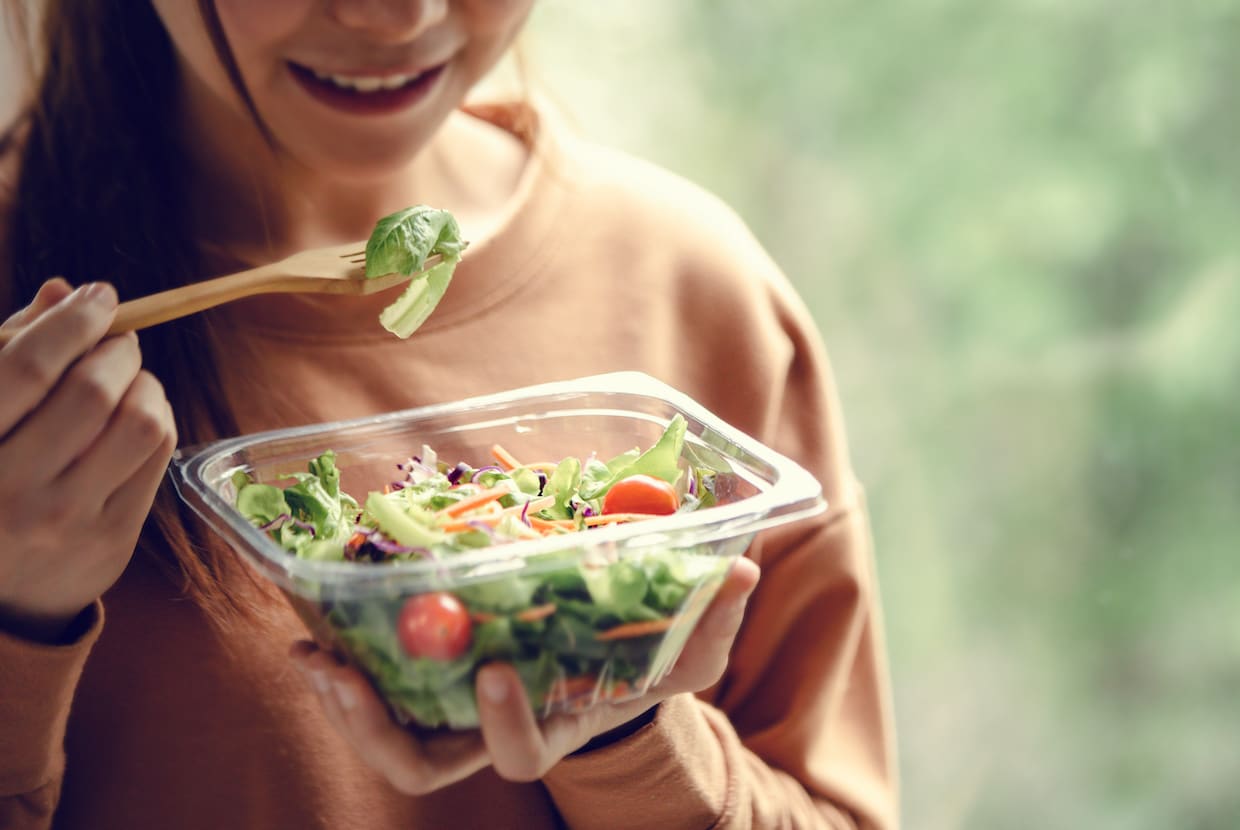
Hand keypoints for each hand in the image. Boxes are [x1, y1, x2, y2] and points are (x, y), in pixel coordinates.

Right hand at [0, 279, 176, 641]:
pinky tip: (139, 416)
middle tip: (118, 339)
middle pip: (91, 391)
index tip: (99, 296)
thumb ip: (11, 352)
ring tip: (129, 379)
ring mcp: (65, 519)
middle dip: (117, 349)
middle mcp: (11, 488)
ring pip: (140, 424)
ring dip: (146, 385)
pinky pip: (158, 458)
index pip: (27, 367)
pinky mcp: (112, 539)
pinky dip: (159, 419)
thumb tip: (63, 291)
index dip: (72, 321)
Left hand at [289, 556, 759, 792]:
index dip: (503, 722)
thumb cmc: (648, 661)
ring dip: (342, 700)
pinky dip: (345, 656)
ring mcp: (458, 710)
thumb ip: (713, 617)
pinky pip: (381, 682)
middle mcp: (495, 730)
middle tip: (339, 673)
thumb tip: (742, 570)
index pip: (520, 754)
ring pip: (389, 736)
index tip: (494, 670)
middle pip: (424, 764)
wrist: (608, 662)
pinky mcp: (434, 677)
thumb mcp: (689, 646)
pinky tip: (319, 620)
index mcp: (555, 727)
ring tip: (311, 653)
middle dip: (376, 730)